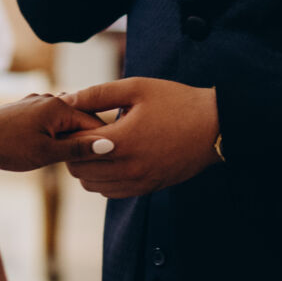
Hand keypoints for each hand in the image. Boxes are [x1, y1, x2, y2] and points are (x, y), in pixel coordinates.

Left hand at [0, 93, 106, 171]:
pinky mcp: (27, 109)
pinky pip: (52, 121)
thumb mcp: (46, 153)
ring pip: (65, 121)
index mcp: (59, 106)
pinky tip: (57, 150)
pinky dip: (58, 134)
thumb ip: (77, 149)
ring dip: (73, 138)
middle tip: (99, 163)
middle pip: (80, 120)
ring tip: (78, 160)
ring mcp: (38, 102)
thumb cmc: (7, 147)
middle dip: (89, 139)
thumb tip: (107, 146)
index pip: (93, 122)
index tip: (114, 158)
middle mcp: (50, 99)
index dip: (104, 140)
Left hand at [58, 77, 220, 197]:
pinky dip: (102, 178)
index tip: (75, 118)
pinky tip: (112, 157)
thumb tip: (67, 98)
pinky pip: (110, 192)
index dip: (69, 131)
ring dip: (87, 166)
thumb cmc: (176, 102)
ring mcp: (138, 182)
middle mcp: (127, 168)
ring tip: (97, 143)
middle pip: (78, 169)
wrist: (215, 127)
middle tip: (84, 130)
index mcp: (121, 142)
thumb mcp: (136, 88)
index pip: (75, 145)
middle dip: (74, 149)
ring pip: (91, 185)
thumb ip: (97, 94)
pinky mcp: (147, 188)